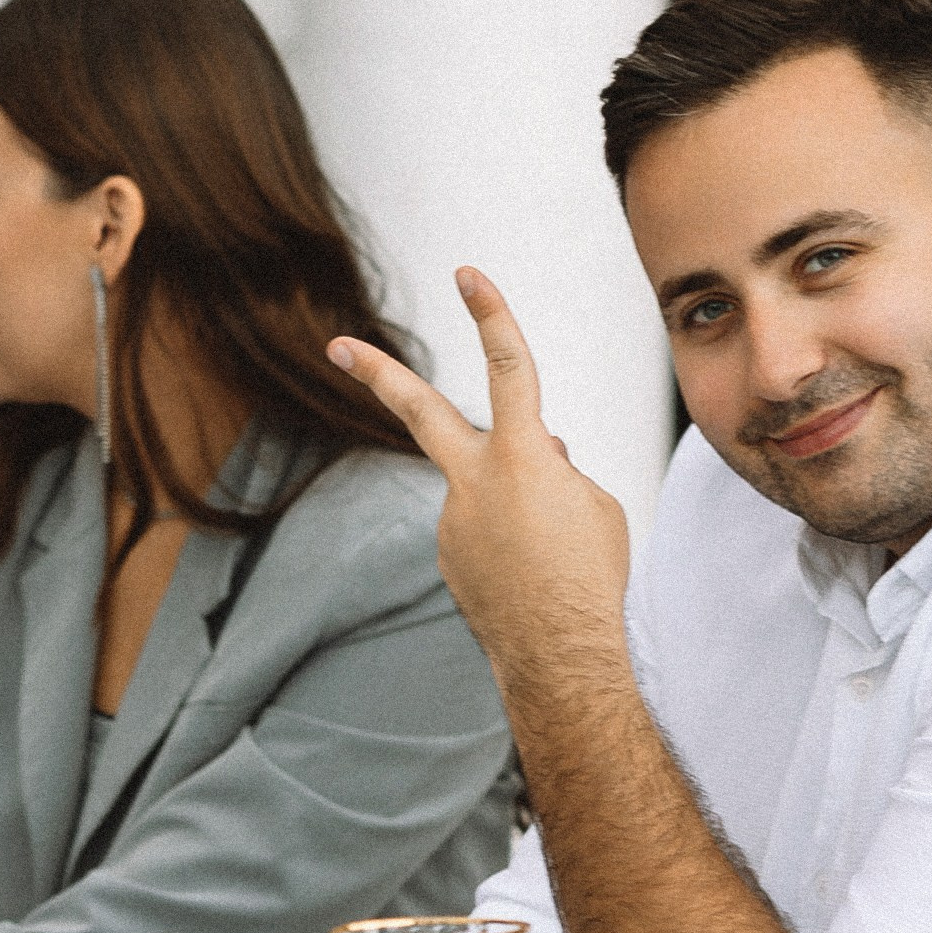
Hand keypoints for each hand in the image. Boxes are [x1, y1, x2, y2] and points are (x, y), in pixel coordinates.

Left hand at [329, 270, 628, 676]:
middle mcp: (474, 482)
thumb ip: (559, 468)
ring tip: (551, 560)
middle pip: (421, 411)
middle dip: (378, 374)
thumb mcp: (595, 505)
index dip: (491, 315)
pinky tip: (531, 579)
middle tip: (335, 344)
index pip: (509, 367)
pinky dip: (511, 545)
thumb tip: (538, 453)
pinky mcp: (449, 556)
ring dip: (521, 512)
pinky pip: (484, 531)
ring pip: (486, 489)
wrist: (561, 658)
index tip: (469, 274)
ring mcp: (453, 521)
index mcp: (523, 458)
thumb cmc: (592, 577)